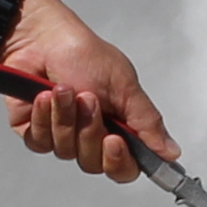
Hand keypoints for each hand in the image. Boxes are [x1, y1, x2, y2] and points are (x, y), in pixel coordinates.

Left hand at [0, 0, 174, 182]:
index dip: (119, 162)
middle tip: (88, 98)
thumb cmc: (83, 54)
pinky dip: (44, 117)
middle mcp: (90, 136)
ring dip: (65, 117)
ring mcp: (62, 136)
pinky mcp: (35, 131)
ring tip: (64, 89)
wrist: (41, 38)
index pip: (124, 167)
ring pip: (65, 150)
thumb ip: (147, 122)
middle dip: (88, 129)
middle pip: (93, 162)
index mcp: (118, 128)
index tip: (115, 141)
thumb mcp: (124, 85)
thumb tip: (170, 151)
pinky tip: (44, 96)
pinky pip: (40, 142)